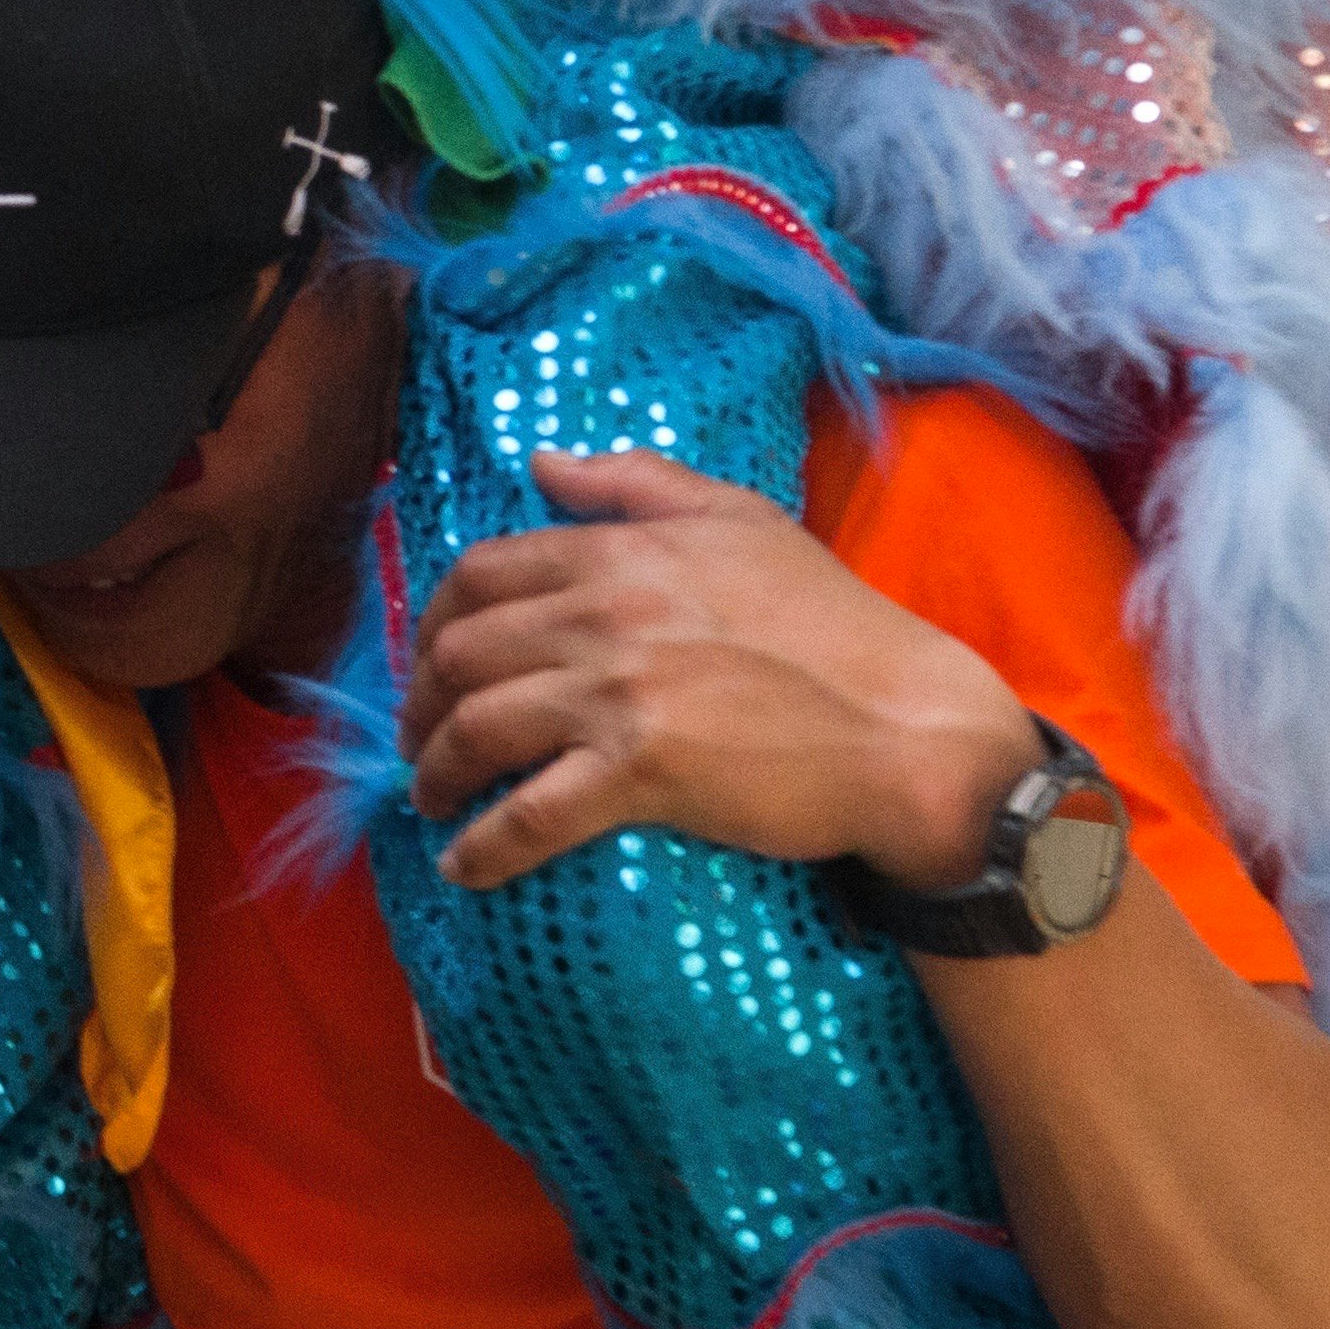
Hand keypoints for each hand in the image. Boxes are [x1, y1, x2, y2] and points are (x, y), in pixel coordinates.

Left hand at [404, 454, 1037, 895]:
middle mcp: (606, 611)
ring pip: (475, 728)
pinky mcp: (642, 771)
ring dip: (434, 772)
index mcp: (622, 552)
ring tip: (433, 801)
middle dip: (420, 703)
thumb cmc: (837, 628)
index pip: (481, 573)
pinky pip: (526, 814)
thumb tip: (542, 462)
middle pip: (460, 652)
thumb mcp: (744, 520)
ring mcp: (620, 692)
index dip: (436, 624)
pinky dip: (480, 845)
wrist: (909, 727)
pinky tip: (465, 865)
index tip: (436, 666)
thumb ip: (637, 481)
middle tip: (421, 741)